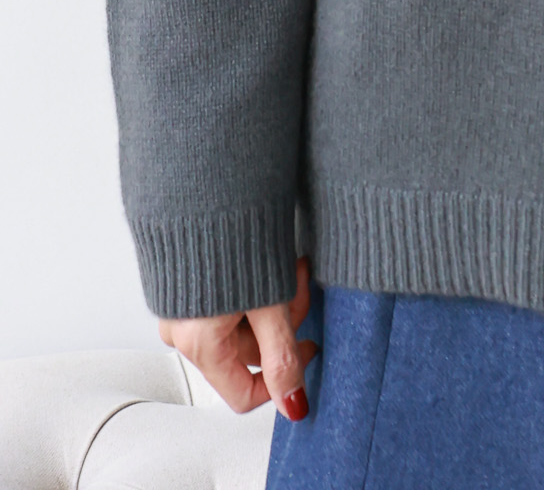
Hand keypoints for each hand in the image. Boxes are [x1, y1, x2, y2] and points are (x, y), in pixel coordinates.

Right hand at [158, 256, 316, 417]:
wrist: (202, 189)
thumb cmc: (229, 240)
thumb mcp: (268, 303)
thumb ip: (283, 357)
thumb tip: (294, 405)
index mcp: (198, 345)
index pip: (242, 393)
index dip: (282, 378)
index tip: (308, 347)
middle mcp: (183, 333)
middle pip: (248, 353)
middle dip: (283, 322)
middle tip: (297, 283)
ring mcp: (183, 310)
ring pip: (241, 326)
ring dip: (272, 302)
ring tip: (286, 263)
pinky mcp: (188, 287)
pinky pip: (227, 305)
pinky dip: (254, 291)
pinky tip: (266, 261)